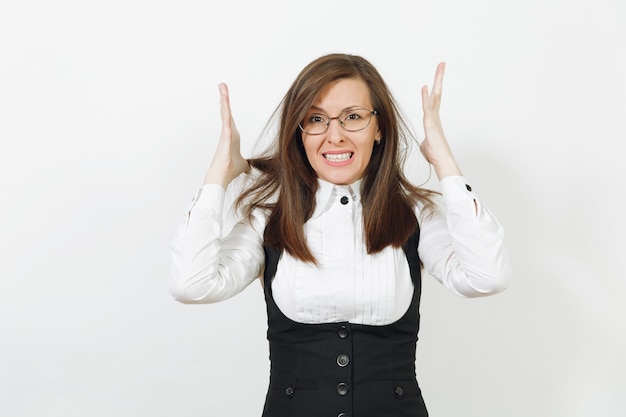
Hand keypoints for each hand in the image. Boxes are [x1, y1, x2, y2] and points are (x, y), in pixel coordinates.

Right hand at [204, 83, 249, 187]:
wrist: (222, 177)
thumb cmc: (230, 171)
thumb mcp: (242, 166)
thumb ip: (244, 165)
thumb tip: (248, 168)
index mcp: (232, 136)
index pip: (230, 118)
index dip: (227, 107)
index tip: (225, 97)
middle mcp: (228, 132)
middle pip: (226, 111)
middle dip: (224, 98)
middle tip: (222, 85)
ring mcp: (226, 132)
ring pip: (226, 112)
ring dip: (224, 98)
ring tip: (222, 86)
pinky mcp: (226, 134)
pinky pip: (226, 118)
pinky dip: (226, 108)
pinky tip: (225, 99)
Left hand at [420, 62, 460, 178]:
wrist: (441, 160)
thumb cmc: (435, 154)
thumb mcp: (427, 146)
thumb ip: (425, 141)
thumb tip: (425, 143)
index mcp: (433, 119)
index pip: (432, 100)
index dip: (432, 90)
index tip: (431, 81)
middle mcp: (434, 115)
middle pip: (437, 93)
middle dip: (439, 78)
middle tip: (442, 64)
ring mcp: (433, 118)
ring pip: (435, 96)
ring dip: (437, 81)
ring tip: (440, 67)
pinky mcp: (430, 123)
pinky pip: (427, 107)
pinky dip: (426, 98)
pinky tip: (425, 88)